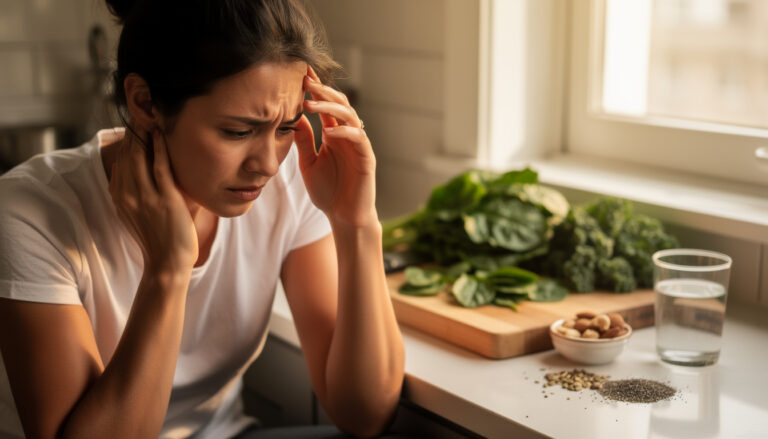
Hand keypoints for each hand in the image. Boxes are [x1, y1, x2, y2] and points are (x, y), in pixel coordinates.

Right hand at [108, 125, 197, 275]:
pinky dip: (160, 148)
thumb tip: (134, 170)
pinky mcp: (164, 200)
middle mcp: (128, 195)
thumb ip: (135, 191)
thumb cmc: (159, 237)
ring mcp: (145, 197)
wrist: (167, 263)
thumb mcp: (137, 213)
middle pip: (127, 154)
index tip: (134, 123)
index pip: (120, 161)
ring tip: (150, 114)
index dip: (126, 140)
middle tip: (142, 110)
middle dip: (133, 131)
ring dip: (144, 133)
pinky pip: (160, 167)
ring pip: (140, 157)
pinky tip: (161, 133)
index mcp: (120, 197)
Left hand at [294, 66, 377, 227]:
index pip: (326, 106)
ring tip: (311, 103)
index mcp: (334, 134)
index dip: (316, 90)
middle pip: (339, 103)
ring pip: (349, 115)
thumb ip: (304, 141)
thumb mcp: (309, 163)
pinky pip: (358, 138)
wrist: (344, 217)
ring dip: (331, 106)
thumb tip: (293, 117)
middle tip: (306, 80)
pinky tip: (328, 132)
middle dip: (323, 90)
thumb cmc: (328, 192)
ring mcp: (358, 145)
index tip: (301, 74)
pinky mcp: (367, 158)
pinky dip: (344, 132)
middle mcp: (347, 135)